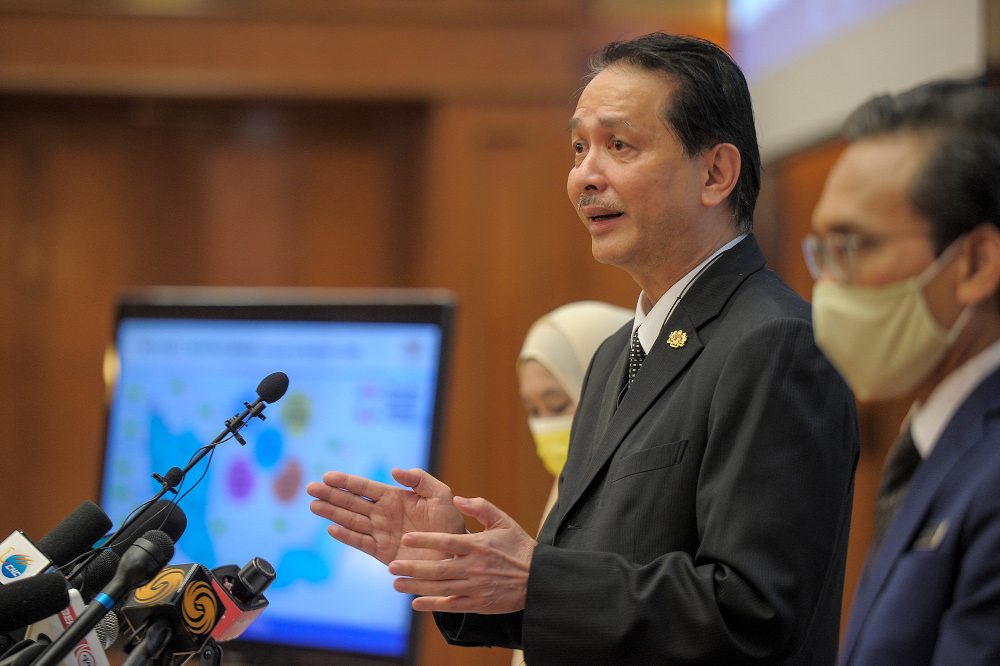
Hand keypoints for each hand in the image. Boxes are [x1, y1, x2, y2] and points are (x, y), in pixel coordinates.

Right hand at [307, 468, 465, 564]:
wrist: (455, 553)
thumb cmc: (450, 522)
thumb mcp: (440, 494)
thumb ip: (419, 479)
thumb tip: (394, 470)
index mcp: (394, 497)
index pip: (365, 487)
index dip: (346, 482)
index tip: (327, 476)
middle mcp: (383, 514)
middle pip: (351, 502)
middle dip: (331, 495)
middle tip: (310, 488)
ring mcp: (381, 533)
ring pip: (351, 521)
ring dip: (332, 513)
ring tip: (313, 505)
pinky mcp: (382, 552)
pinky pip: (361, 543)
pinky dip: (346, 536)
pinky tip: (331, 529)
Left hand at [388, 495, 536, 613]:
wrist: (538, 579)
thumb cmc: (519, 547)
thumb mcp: (504, 521)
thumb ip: (480, 508)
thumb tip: (458, 499)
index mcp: (478, 545)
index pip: (446, 541)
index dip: (425, 540)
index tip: (406, 539)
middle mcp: (473, 567)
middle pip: (438, 568)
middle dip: (413, 568)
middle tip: (391, 566)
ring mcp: (475, 587)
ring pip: (440, 588)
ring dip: (416, 586)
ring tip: (396, 584)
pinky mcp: (478, 604)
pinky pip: (451, 606)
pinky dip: (432, 605)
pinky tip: (416, 603)